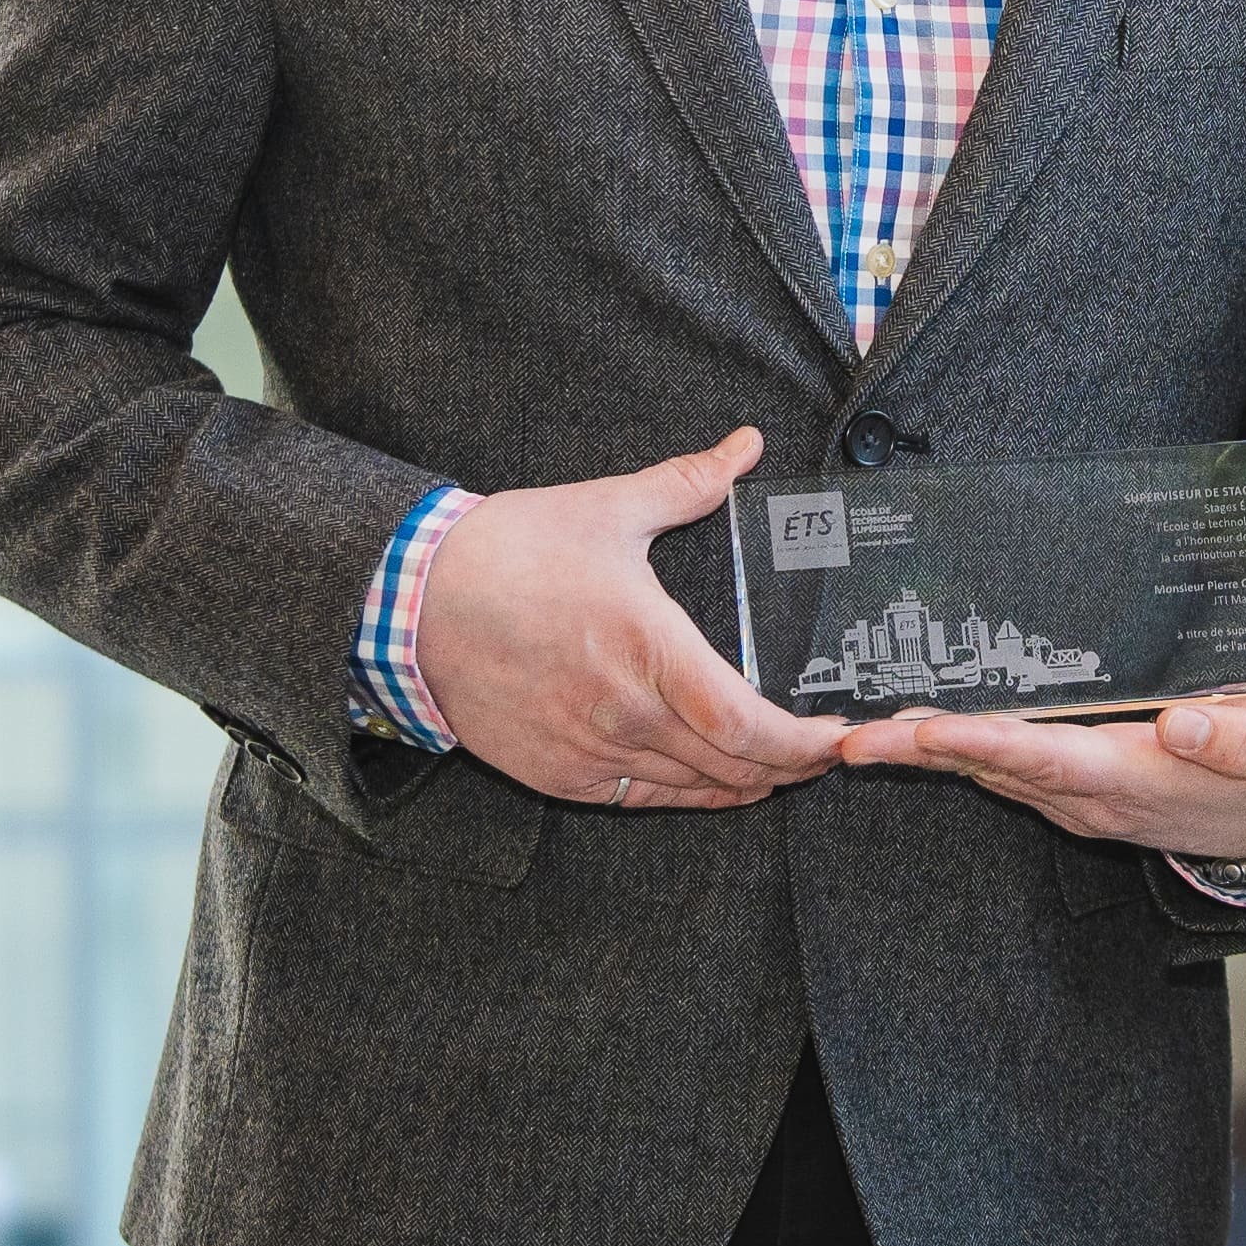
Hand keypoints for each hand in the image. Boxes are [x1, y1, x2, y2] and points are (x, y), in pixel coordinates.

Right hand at [418, 430, 842, 812]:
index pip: (748, 726)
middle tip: (819, 755)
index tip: (833, 738)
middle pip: (732, 768)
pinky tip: (709, 782)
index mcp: (651, 650)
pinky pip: (640, 800)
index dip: (801, 745)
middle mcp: (628, 713)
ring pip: (691, 789)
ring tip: (776, 768)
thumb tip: (745, 445)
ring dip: (743, 784)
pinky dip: (685, 794)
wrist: (412, 602)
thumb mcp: (608, 510)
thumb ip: (688, 484)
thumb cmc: (509, 554)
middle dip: (788, 768)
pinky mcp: (557, 773)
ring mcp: (590, 751)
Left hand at [827, 689, 1245, 869]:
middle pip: (995, 771)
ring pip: (989, 774)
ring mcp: (1076, 797)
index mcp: (1135, 776)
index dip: (988, 745)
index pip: (1048, 759)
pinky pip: (1002, 771)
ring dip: (923, 756)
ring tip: (858, 731)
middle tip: (850, 739)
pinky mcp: (1072, 787)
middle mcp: (1091, 795)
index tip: (930, 732)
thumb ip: (1239, 739)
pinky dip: (953, 753)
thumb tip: (1182, 728)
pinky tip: (913, 729)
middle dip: (921, 755)